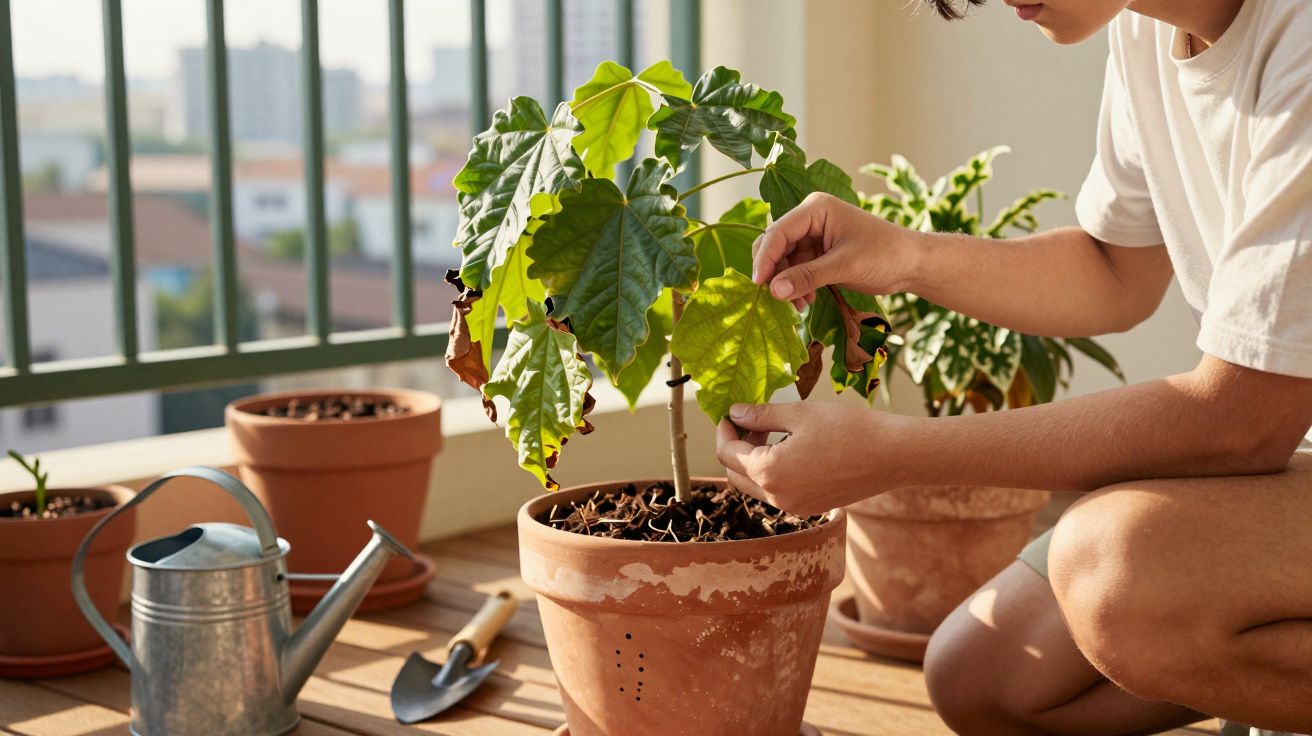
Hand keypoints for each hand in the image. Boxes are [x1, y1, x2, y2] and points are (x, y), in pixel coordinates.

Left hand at [715, 401, 904, 515]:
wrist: (893, 456)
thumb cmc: (849, 429)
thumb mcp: (799, 413)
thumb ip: (761, 415)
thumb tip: (735, 413)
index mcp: (769, 472)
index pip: (727, 454)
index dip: (724, 431)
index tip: (730, 412)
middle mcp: (777, 497)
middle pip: (736, 474)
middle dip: (736, 446)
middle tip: (752, 420)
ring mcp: (794, 506)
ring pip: (756, 486)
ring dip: (754, 460)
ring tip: (773, 431)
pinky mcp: (810, 508)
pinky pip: (778, 492)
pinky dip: (773, 472)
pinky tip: (790, 448)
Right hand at [752, 192, 920, 308]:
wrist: (912, 264)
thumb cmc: (885, 255)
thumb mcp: (844, 266)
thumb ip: (807, 277)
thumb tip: (773, 291)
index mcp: (816, 209)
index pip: (778, 232)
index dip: (765, 259)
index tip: (759, 285)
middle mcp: (810, 219)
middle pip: (775, 245)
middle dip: (774, 272)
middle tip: (775, 299)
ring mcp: (813, 236)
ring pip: (783, 261)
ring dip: (785, 283)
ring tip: (797, 306)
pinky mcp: (818, 253)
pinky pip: (796, 270)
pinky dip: (796, 286)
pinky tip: (805, 302)